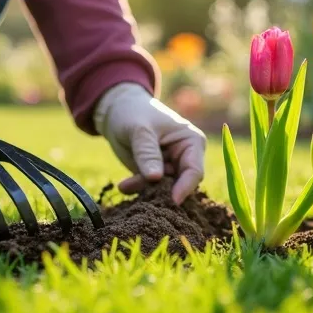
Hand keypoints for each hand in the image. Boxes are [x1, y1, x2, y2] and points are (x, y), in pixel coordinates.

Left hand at [93, 83, 205, 203]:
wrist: (117, 111)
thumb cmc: (133, 113)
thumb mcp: (139, 130)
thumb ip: (148, 153)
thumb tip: (155, 178)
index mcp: (192, 142)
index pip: (195, 171)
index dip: (185, 187)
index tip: (173, 201)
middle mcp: (185, 157)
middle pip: (180, 184)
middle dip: (160, 190)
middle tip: (135, 186)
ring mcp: (170, 167)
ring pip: (163, 190)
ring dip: (145, 189)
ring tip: (125, 185)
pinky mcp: (156, 175)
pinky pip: (150, 189)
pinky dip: (137, 188)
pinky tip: (123, 186)